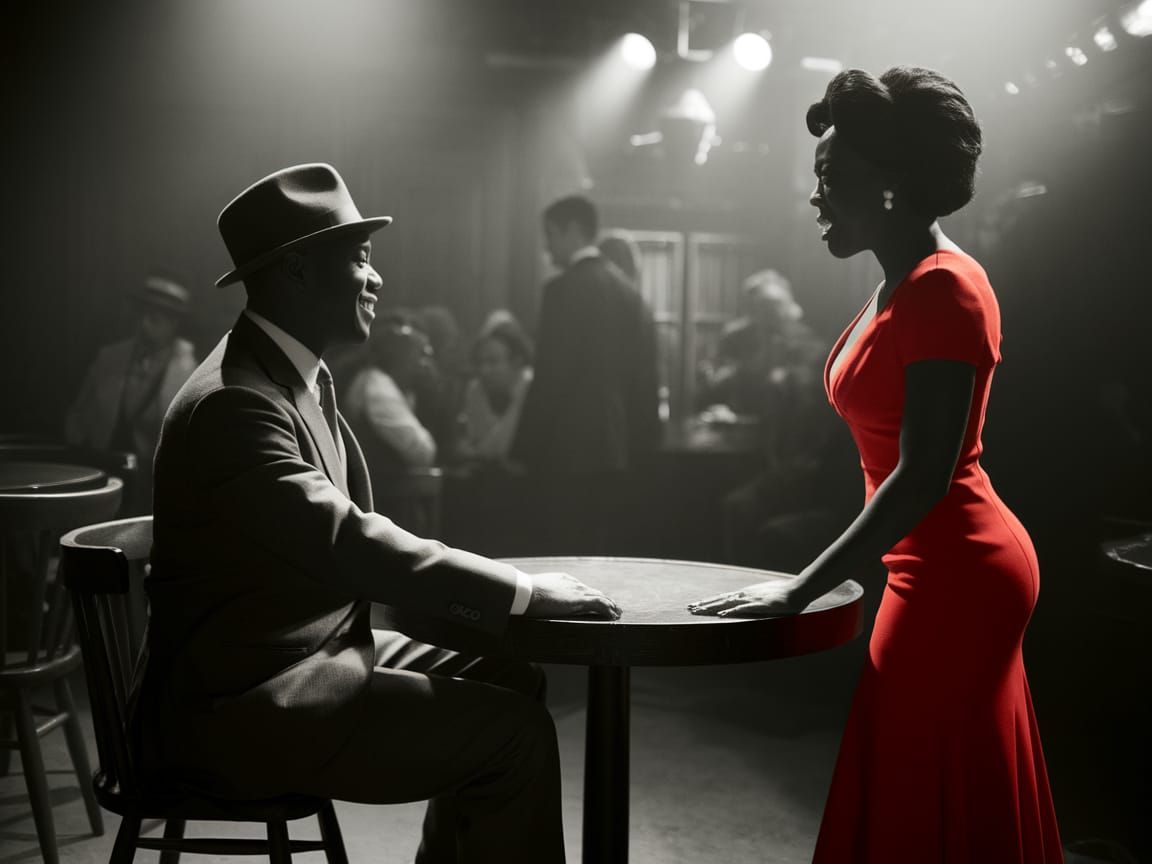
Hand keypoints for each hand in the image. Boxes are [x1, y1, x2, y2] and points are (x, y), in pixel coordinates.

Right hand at [523, 572, 620, 619]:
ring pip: (600, 597)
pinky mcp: (579, 600)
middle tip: (613, 607)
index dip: (591, 596)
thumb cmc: (526, 593)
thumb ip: (543, 596)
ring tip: (616, 613)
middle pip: (594, 592)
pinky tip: (613, 616)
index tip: (596, 601)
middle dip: (604, 600)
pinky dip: (608, 610)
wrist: (525, 591)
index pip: (582, 589)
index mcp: (563, 580)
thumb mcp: (537, 592)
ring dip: (610, 605)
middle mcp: (573, 584)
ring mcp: (577, 591)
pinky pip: (600, 604)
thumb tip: (536, 603)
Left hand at [687, 579, 805, 617]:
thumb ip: (755, 602)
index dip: (709, 601)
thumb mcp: (765, 597)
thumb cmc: (783, 595)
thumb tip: (747, 607)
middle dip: (705, 604)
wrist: (798, 590)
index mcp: (746, 594)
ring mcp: (752, 599)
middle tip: (689, 608)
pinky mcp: (761, 605)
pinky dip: (732, 611)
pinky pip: (744, 609)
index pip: (723, 598)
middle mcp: (745, 595)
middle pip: (721, 600)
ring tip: (699, 611)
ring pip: (728, 603)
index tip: (696, 605)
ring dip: (713, 607)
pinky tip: (723, 615)